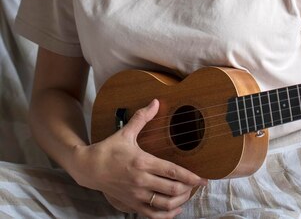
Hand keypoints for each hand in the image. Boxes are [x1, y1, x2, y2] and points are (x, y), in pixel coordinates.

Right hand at [72, 99, 206, 217]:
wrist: (89, 168)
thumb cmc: (109, 149)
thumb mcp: (126, 132)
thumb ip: (142, 118)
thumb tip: (155, 102)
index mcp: (142, 162)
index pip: (172, 172)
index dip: (190, 177)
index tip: (203, 179)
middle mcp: (141, 181)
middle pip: (172, 190)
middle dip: (188, 189)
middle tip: (196, 185)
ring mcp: (137, 195)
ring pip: (164, 205)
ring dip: (180, 202)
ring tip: (187, 195)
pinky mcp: (132, 205)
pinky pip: (153, 215)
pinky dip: (166, 215)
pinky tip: (175, 210)